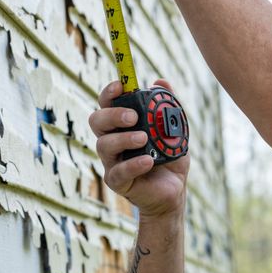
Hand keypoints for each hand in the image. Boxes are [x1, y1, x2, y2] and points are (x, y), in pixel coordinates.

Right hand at [89, 79, 189, 218]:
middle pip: (97, 121)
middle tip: (133, 117)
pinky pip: (118, 172)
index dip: (109, 93)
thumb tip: (160, 82)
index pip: (106, 103)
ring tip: (144, 139)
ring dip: (123, 139)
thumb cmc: (168, 155)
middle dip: (113, 115)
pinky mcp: (117, 181)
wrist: (174, 190)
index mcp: (121, 124)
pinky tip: (148, 161)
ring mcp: (112, 161)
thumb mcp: (174, 128)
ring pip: (104, 145)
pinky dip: (133, 165)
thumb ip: (167, 105)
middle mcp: (112, 139)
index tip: (120, 86)